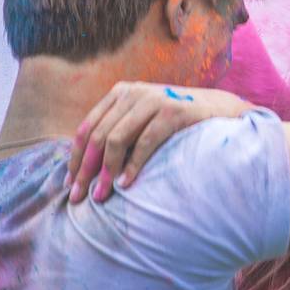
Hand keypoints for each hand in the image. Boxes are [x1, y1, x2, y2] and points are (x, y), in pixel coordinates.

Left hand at [65, 81, 253, 202]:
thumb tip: (85, 167)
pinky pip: (145, 142)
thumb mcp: (142, 119)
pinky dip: (133, 165)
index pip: (87, 128)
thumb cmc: (176, 122)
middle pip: (98, 136)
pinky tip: (126, 184)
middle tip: (79, 197)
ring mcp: (154, 100)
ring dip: (106, 172)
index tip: (69, 184)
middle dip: (86, 170)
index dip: (76, 158)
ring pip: (117, 139)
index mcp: (120, 93)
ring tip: (102, 196)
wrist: (220, 109)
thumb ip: (118, 131)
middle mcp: (134, 92)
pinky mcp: (174, 112)